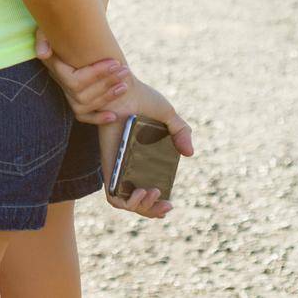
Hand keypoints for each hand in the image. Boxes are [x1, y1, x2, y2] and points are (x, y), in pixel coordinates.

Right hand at [35, 28, 129, 123]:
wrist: (66, 38)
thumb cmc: (60, 31)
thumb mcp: (47, 31)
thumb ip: (43, 39)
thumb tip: (43, 54)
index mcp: (55, 68)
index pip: (75, 79)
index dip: (96, 73)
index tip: (114, 62)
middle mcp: (60, 85)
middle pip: (83, 93)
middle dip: (106, 82)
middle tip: (124, 70)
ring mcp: (68, 96)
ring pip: (87, 104)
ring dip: (108, 96)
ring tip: (125, 84)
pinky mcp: (76, 103)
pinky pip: (84, 117)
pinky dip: (98, 119)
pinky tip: (113, 116)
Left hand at [96, 78, 194, 220]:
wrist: (119, 86)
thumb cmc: (141, 98)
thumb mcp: (168, 116)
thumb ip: (181, 133)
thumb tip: (189, 154)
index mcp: (143, 161)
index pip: (147, 191)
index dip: (157, 205)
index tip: (170, 203)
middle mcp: (129, 168)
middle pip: (137, 203)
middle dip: (152, 211)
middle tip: (166, 204)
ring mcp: (117, 168)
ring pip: (124, 203)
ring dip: (141, 207)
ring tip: (151, 192)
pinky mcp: (107, 165)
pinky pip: (112, 195)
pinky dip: (126, 202)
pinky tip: (141, 192)